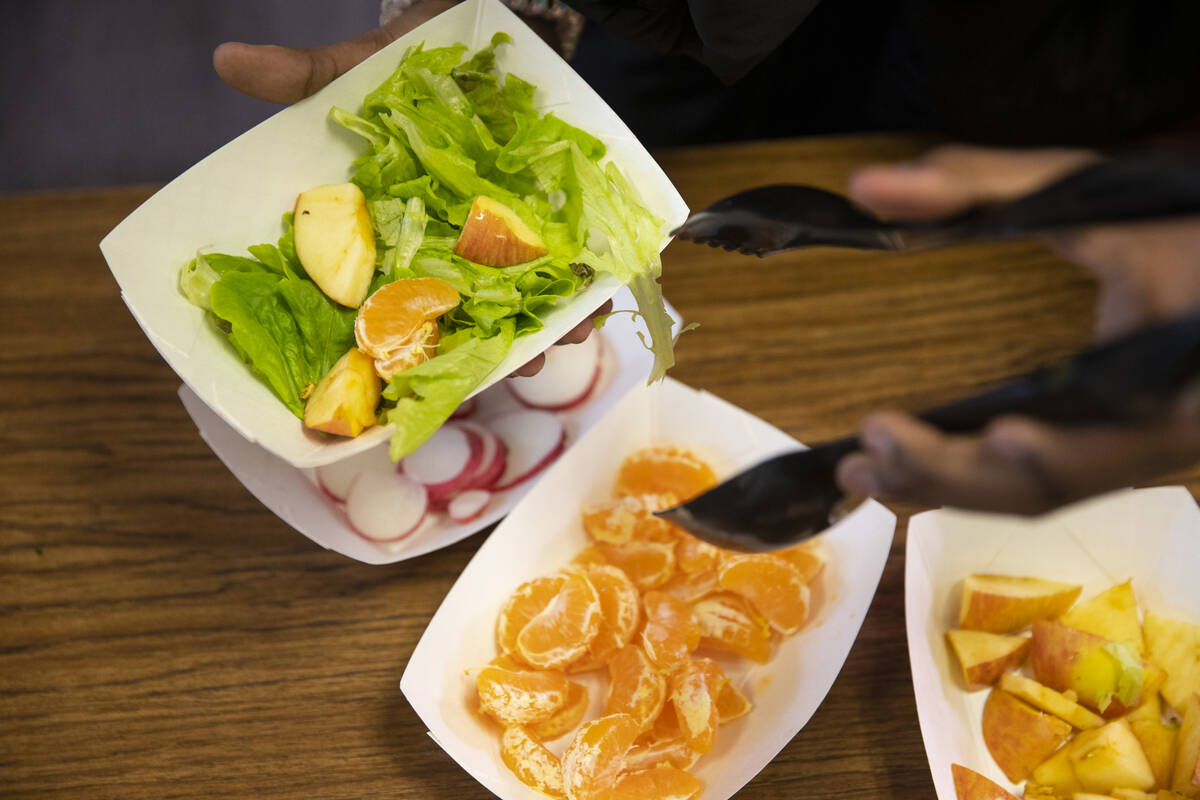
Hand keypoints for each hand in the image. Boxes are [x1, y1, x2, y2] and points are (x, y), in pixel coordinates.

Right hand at [214, 0, 598, 376]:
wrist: (473, 22)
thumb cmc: (409, 62)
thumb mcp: (357, 70)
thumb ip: (303, 77)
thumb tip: (227, 57)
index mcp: (400, 227)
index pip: (395, 296)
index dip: (402, 338)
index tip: (404, 378)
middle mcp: (450, 240)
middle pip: (465, 311)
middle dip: (483, 346)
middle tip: (504, 373)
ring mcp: (503, 232)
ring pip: (520, 298)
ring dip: (542, 325)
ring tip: (561, 343)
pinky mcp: (549, 213)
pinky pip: (568, 260)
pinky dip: (583, 283)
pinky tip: (593, 300)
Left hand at [834, 145, 1199, 514]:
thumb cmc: (1180, 220)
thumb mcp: (1089, 189)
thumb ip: (979, 185)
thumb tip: (867, 185)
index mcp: (1163, 362)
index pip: (1085, 431)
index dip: (1024, 452)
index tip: (939, 434)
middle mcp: (1162, 428)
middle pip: (1048, 484)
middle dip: (948, 476)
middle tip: (864, 455)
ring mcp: (1143, 449)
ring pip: (1044, 494)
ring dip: (950, 489)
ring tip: (867, 471)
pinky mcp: (1122, 452)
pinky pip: (1051, 484)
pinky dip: (980, 482)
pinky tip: (918, 469)